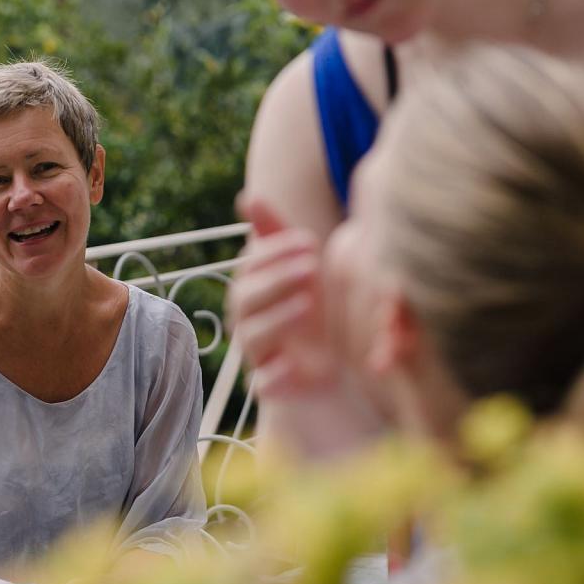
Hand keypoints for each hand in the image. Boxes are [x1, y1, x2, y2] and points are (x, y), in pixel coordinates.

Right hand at [230, 196, 339, 397]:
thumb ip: (276, 236)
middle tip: (312, 266)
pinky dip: (275, 376)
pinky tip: (293, 365)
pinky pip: (263, 385)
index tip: (310, 241)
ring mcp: (260, 356)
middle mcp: (250, 322)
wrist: (337, 367)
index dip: (275, 253)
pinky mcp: (273, 387)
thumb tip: (248, 197)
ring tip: (309, 305)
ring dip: (277, 319)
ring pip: (252, 337)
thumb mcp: (302, 270)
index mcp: (253, 291)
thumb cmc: (316, 310)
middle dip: (277, 281)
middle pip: (246, 300)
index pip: (250, 267)